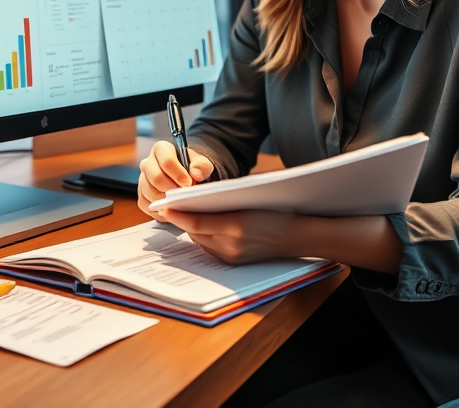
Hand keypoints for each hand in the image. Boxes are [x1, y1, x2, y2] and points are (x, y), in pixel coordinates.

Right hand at [138, 141, 213, 219]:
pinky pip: (144, 204)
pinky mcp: (141, 193)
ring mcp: (142, 178)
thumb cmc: (192, 166)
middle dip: (171, 189)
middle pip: (156, 178)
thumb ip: (201, 166)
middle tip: (183, 196)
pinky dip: (157, 209)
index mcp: (161, 149)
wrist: (186, 175)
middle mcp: (148, 162)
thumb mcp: (201, 162)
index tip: (188, 184)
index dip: (178, 174)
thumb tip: (195, 175)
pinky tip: (170, 209)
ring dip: (164, 200)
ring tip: (178, 203)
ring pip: (149, 192)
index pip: (167, 161)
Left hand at [158, 209, 300, 264]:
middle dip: (182, 219)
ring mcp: (231, 256)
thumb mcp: (249, 199)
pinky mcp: (232, 262)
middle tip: (172, 206)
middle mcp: (231, 245)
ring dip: (192, 228)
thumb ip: (222, 199)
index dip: (177, 215)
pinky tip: (204, 226)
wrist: (295, 237)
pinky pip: (209, 248)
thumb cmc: (276, 211)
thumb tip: (197, 196)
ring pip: (199, 240)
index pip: (196, 221)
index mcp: (236, 225)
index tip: (163, 206)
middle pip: (195, 232)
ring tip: (186, 214)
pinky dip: (203, 236)